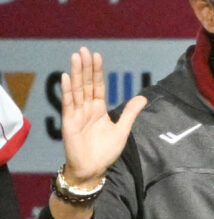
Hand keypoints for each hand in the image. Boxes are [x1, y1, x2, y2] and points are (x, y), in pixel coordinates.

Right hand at [60, 46, 146, 185]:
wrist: (93, 169)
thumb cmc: (105, 152)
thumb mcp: (122, 130)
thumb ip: (130, 113)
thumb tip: (143, 97)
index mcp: (99, 109)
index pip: (97, 85)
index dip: (97, 71)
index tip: (96, 55)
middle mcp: (86, 108)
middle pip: (86, 83)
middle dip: (85, 67)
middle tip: (84, 49)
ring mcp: (77, 114)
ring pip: (77, 90)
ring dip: (76, 73)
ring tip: (76, 57)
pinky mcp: (69, 122)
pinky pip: (68, 104)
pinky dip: (67, 91)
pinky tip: (66, 77)